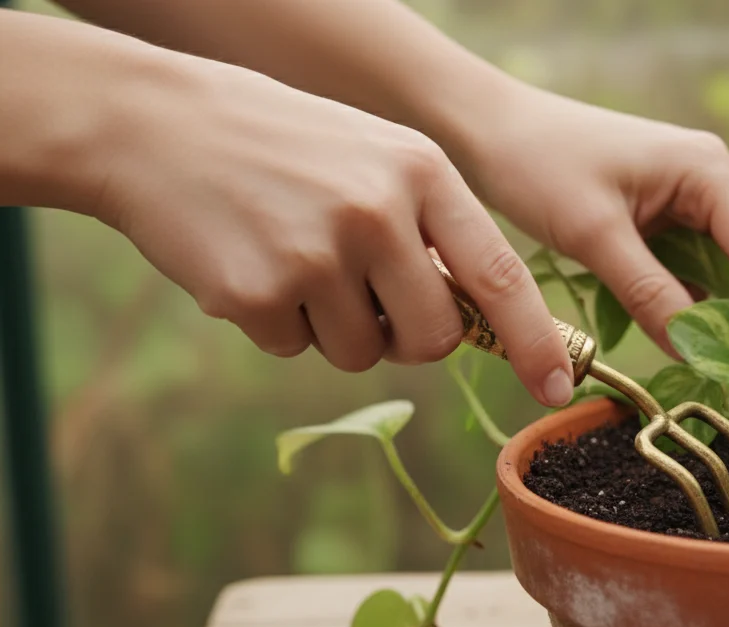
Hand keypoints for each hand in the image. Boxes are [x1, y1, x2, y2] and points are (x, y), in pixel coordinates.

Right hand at [91, 53, 574, 404]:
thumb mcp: (376, 160)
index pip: (500, 275)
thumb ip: (430, 230)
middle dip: (408, 338)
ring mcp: (318, 253)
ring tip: (295, 258)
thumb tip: (477, 322)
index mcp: (421, 173)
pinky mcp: (259, 291)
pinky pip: (294, 349)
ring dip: (334, 328)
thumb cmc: (284, 150)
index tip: (558, 388)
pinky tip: (252, 262)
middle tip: (366, 295)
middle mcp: (379, 212)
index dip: (534, 341)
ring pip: (361, 354)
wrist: (158, 125)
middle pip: (434, 339)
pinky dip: (276, 323)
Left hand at [451, 85, 728, 375]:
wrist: (490, 129)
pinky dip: (696, 310)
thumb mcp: (595, 235)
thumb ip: (648, 293)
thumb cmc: (539, 164)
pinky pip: (690, 273)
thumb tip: (698, 353)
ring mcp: (688, 202)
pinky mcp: (662, 221)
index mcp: (707, 172)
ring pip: (722, 275)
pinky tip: (708, 352)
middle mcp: (711, 183)